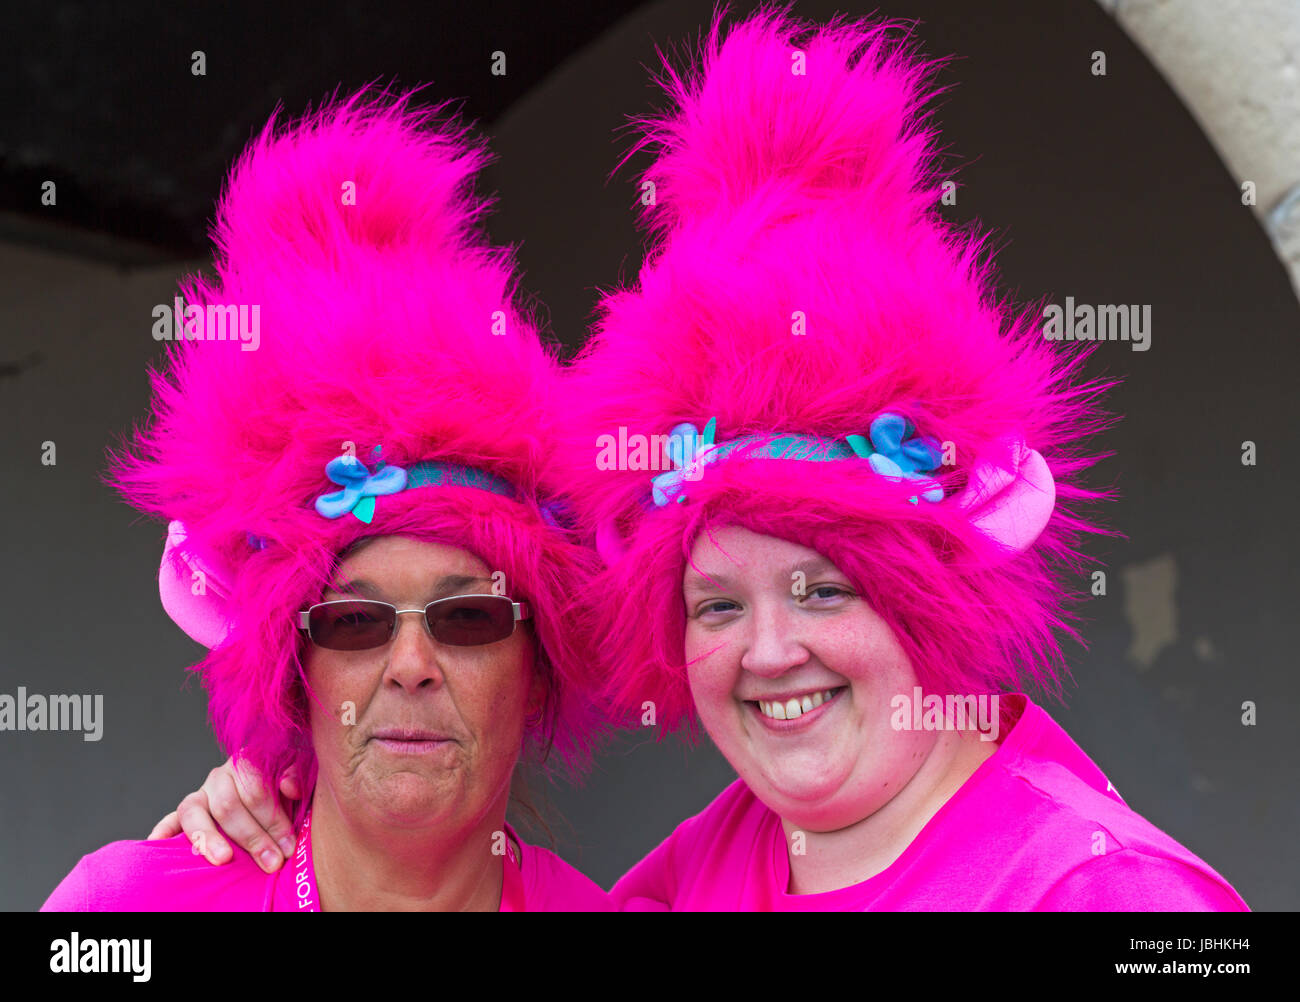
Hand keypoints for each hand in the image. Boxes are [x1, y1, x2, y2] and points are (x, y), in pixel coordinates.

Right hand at [147, 757, 302, 872]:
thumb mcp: (296, 776)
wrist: (269, 785)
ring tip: (223, 859)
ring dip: (208, 838)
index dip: (273, 820)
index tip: (287, 847)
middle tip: (270, 862)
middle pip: (228, 805)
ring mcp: (200, 794)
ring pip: (195, 812)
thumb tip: (289, 788)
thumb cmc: (283, 787)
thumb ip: (296, 775)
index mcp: (247, 763)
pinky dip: (161, 831)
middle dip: (252, 837)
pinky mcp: (186, 812)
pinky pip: (169, 820)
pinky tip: (157, 845)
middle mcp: (220, 776)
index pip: (256, 791)